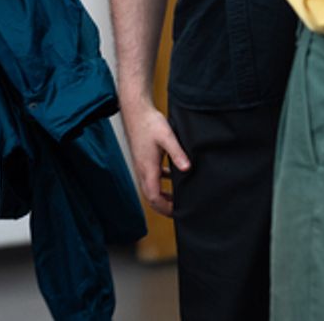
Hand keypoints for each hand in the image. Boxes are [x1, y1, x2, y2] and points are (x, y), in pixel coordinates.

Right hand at [119, 99, 189, 217]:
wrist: (136, 111)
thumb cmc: (149, 123)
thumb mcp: (167, 137)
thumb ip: (177, 153)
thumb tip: (187, 168)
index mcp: (148, 168)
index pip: (154, 197)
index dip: (165, 208)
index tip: (178, 212)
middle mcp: (142, 170)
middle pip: (150, 196)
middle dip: (163, 206)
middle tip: (179, 210)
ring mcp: (141, 165)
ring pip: (150, 187)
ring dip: (162, 195)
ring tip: (176, 199)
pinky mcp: (143, 159)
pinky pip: (151, 177)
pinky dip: (161, 182)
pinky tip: (172, 177)